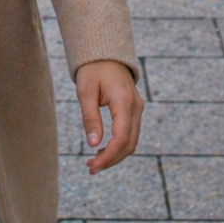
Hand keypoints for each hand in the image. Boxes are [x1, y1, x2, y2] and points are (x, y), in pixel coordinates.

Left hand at [75, 60, 142, 174]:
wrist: (105, 53)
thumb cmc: (93, 69)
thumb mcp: (86, 91)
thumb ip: (90, 118)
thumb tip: (93, 144)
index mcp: (124, 102)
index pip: (121, 138)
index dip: (108, 156)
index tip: (93, 166)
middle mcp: (136, 107)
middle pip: (129, 144)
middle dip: (111, 159)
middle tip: (90, 168)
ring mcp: (137, 109)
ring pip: (131, 141)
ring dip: (115, 155)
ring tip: (94, 163)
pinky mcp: (134, 110)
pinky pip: (129, 133)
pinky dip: (118, 146)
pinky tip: (102, 150)